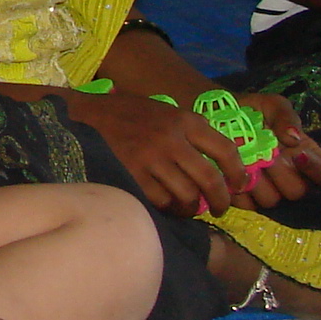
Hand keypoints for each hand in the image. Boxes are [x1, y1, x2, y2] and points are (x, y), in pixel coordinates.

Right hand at [70, 90, 246, 214]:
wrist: (81, 115)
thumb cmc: (124, 113)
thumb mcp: (161, 110)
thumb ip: (187, 130)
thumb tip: (217, 158)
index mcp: (184, 119)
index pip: (225, 149)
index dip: (238, 173)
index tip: (238, 185)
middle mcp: (171, 138)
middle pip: (210, 179)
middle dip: (220, 200)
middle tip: (219, 208)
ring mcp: (151, 158)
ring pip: (187, 195)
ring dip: (192, 208)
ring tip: (189, 209)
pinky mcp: (132, 175)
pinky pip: (161, 201)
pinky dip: (167, 207)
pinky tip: (166, 205)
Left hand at [230, 92, 320, 206]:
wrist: (219, 117)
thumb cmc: (253, 112)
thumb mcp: (273, 106)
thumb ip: (287, 117)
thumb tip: (294, 138)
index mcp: (306, 158)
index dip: (316, 169)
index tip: (298, 153)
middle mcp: (290, 179)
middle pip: (297, 191)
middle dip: (281, 172)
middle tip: (265, 155)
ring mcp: (268, 191)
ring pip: (271, 200)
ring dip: (258, 180)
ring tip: (246, 159)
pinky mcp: (245, 199)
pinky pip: (247, 203)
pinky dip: (238, 186)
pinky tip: (231, 169)